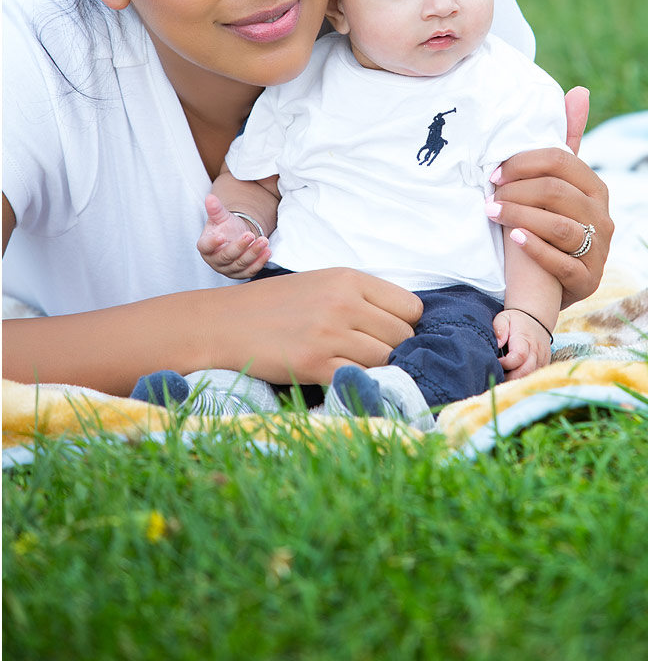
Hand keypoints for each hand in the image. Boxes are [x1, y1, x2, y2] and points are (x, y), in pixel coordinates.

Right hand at [197, 194, 270, 278]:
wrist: (236, 237)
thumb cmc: (225, 228)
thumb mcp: (220, 217)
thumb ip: (215, 209)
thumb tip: (210, 197)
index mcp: (205, 246)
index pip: (206, 246)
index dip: (213, 243)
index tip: (221, 236)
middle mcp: (215, 260)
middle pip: (226, 256)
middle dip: (239, 246)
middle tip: (251, 235)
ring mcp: (228, 269)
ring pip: (240, 264)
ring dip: (253, 253)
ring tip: (264, 241)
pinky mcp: (241, 274)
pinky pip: (250, 271)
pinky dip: (260, 262)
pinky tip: (267, 252)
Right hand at [215, 268, 423, 384]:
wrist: (224, 324)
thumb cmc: (275, 304)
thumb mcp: (322, 283)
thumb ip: (361, 297)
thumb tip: (403, 324)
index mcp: (348, 278)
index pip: (410, 307)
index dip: (403, 323)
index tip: (386, 332)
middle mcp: (343, 303)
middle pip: (402, 336)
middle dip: (393, 348)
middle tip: (368, 352)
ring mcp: (329, 335)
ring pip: (386, 360)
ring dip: (376, 367)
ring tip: (353, 364)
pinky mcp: (314, 364)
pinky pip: (359, 378)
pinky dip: (357, 381)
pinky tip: (341, 376)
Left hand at [488, 87, 612, 310]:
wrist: (549, 284)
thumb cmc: (548, 223)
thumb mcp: (558, 184)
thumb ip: (566, 142)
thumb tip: (579, 92)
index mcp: (595, 188)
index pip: (561, 161)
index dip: (523, 163)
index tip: (493, 173)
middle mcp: (602, 217)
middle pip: (556, 192)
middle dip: (516, 191)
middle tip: (488, 197)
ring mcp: (599, 250)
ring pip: (558, 226)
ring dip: (519, 216)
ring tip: (492, 214)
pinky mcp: (587, 280)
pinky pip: (561, 262)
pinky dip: (534, 249)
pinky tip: (513, 240)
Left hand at [493, 308, 551, 379]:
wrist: (536, 320)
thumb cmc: (516, 321)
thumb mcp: (505, 317)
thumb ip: (499, 327)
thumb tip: (498, 343)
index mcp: (525, 339)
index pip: (518, 356)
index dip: (505, 363)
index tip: (496, 362)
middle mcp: (536, 351)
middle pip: (525, 371)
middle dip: (509, 377)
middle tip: (498, 374)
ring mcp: (542, 359)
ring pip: (529, 377)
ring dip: (515, 380)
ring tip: (504, 375)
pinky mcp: (544, 365)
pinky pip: (533, 377)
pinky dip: (523, 379)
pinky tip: (513, 376)